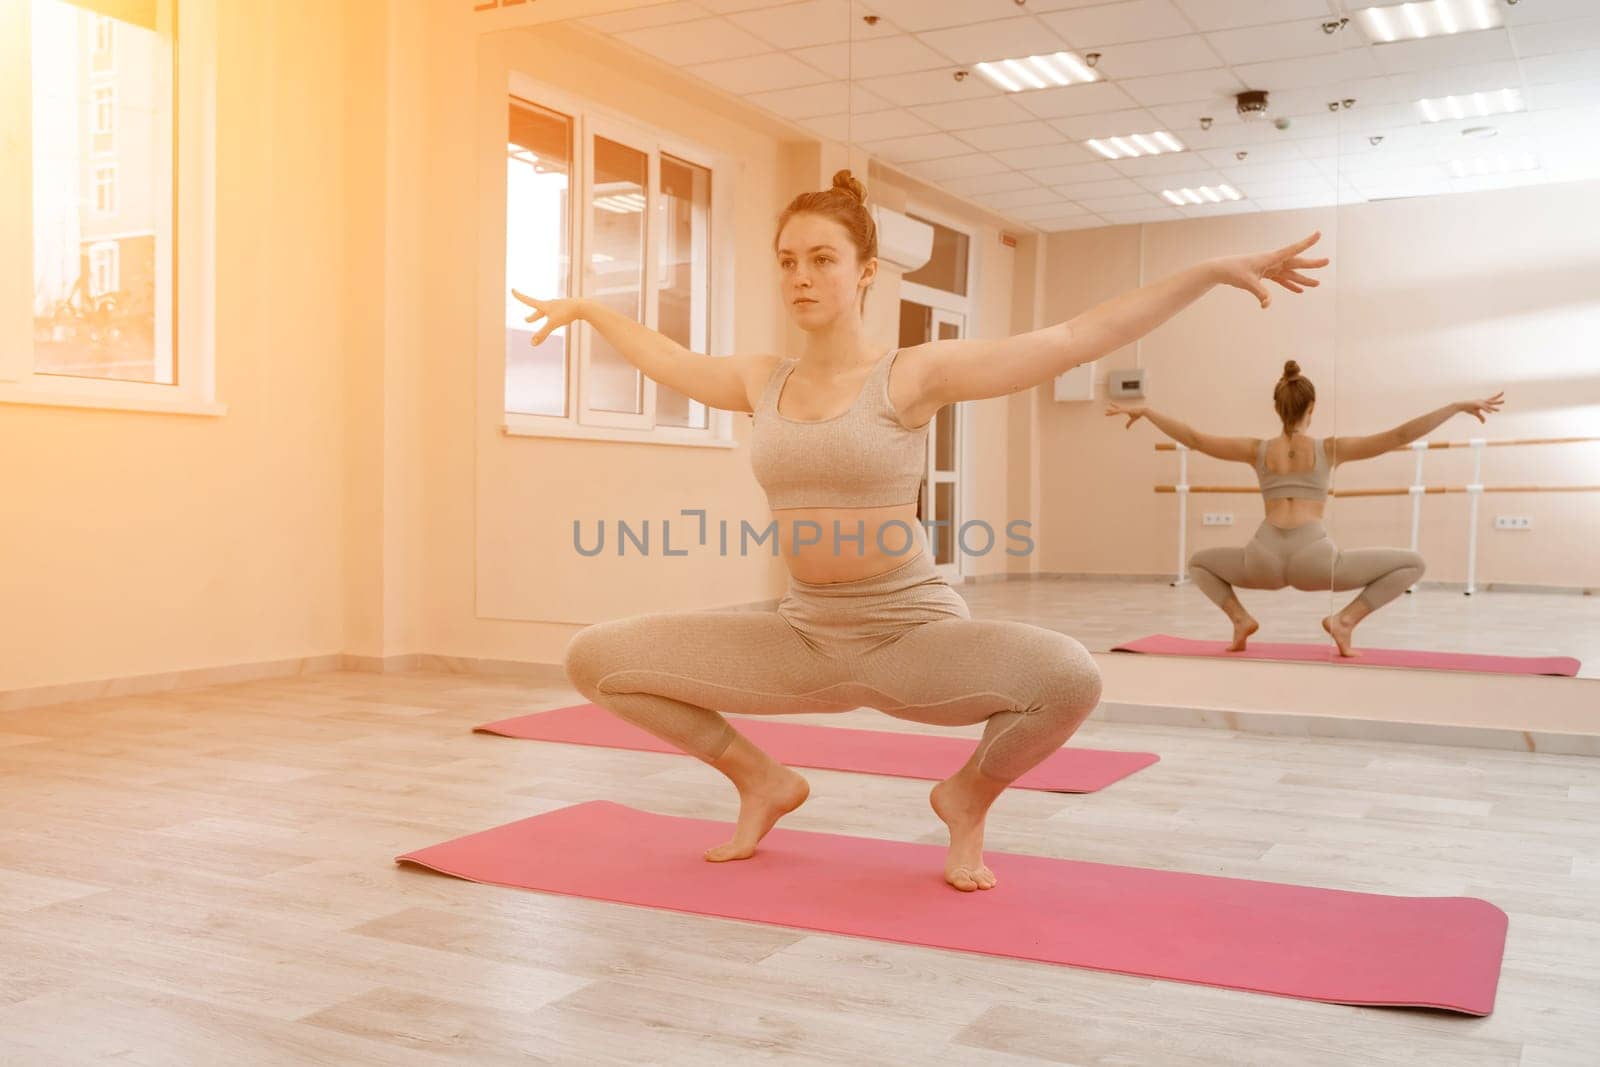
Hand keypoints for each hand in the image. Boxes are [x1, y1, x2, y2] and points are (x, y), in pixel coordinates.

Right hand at [511, 290, 585, 344]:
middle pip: (538, 311)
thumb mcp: (552, 324)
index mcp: (544, 305)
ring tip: (544, 322)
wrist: (583, 306)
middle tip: (527, 320)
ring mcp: (559, 307)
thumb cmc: (567, 313)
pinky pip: (559, 314)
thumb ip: (542, 334)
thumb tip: (532, 344)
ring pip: (549, 313)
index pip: (528, 300)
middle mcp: (551, 304)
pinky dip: (555, 318)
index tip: (512, 290)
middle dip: (533, 317)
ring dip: (544, 318)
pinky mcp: (567, 310)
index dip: (519, 296)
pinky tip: (560, 320)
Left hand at [1105, 402, 1145, 427]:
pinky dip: (1115, 412)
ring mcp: (1125, 409)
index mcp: (1125, 410)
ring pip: (1116, 411)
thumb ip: (1129, 424)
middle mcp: (1124, 409)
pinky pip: (1119, 411)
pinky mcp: (1126, 410)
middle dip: (1111, 411)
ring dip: (1111, 412)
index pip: (1118, 409)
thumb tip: (1126, 428)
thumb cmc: (1138, 414)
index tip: (1110, 406)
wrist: (1142, 411)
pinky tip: (1112, 412)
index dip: (1114, 408)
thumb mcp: (1132, 420)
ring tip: (1106, 413)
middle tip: (1106, 410)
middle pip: (1116, 410)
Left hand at [1212, 231, 1328, 308]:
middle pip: (1295, 263)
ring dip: (1302, 279)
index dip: (1306, 242)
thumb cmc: (1233, 271)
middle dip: (1311, 264)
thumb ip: (1260, 293)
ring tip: (1316, 284)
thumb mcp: (1247, 282)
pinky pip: (1280, 280)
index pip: (1292, 249)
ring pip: (1290, 273)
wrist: (1221, 269)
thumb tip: (1267, 305)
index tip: (1318, 233)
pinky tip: (1299, 291)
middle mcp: (1273, 261)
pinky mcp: (1265, 274)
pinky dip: (1289, 285)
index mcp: (1270, 257)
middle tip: (1327, 261)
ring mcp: (1270, 267)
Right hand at [1458, 391, 1503, 422]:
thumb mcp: (1476, 413)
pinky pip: (1483, 408)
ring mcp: (1480, 403)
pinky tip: (1491, 412)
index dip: (1498, 396)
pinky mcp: (1477, 405)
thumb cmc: (1468, 408)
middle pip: (1492, 401)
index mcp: (1483, 402)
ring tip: (1499, 410)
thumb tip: (1484, 422)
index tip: (1502, 392)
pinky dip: (1487, 410)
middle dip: (1498, 401)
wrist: (1461, 405)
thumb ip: (1481, 417)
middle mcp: (1483, 402)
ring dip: (1493, 408)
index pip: (1492, 399)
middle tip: (1504, 401)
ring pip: (1488, 406)